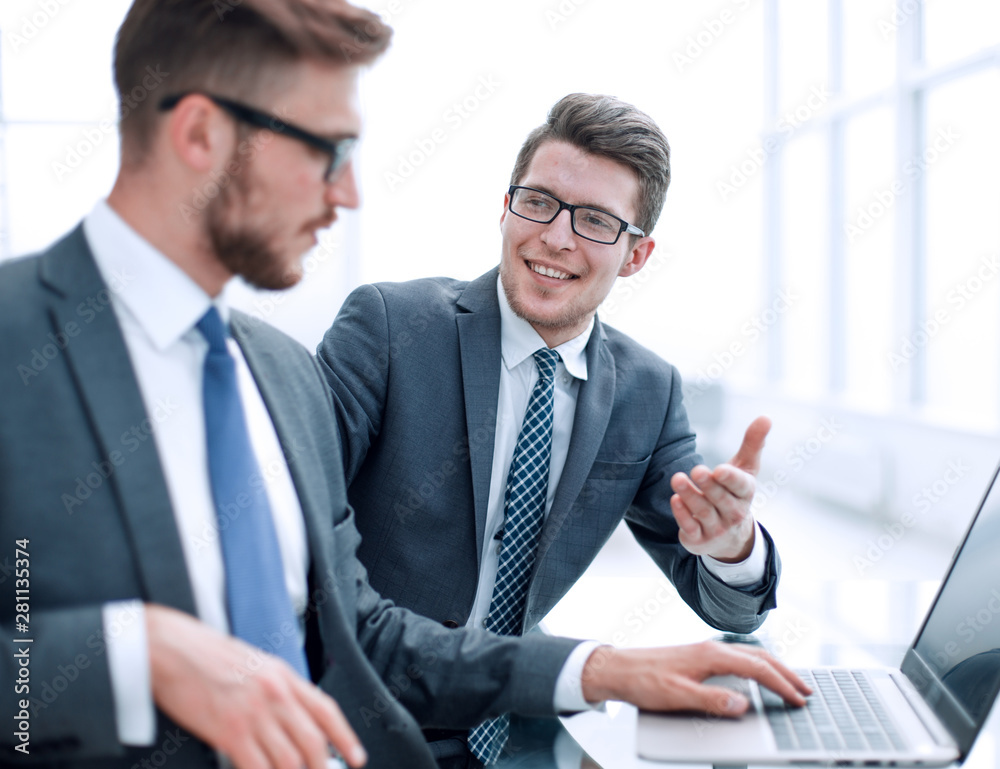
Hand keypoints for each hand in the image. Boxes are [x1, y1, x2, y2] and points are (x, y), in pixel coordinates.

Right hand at [146, 605, 366, 768]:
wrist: (171, 649)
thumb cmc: (207, 655)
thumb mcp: (254, 662)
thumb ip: (276, 688)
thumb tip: (292, 718)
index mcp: (284, 676)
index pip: (326, 710)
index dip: (345, 737)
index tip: (356, 758)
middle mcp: (276, 695)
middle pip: (313, 742)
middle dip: (322, 767)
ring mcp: (254, 714)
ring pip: (289, 761)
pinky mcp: (230, 732)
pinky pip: (257, 768)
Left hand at [580, 640, 810, 714]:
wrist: (618, 669)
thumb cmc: (644, 682)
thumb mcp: (677, 697)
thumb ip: (711, 701)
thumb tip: (744, 705)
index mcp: (711, 656)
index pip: (757, 668)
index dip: (781, 685)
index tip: (799, 701)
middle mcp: (711, 649)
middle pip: (759, 657)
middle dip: (786, 673)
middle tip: (807, 691)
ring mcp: (706, 652)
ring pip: (750, 655)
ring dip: (774, 668)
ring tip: (791, 683)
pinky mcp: (699, 658)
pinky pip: (738, 658)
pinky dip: (758, 666)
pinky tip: (758, 677)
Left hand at [670, 415, 770, 561]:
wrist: (730, 537)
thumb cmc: (735, 493)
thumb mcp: (745, 469)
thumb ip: (753, 444)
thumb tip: (766, 416)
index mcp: (745, 494)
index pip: (741, 486)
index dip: (731, 478)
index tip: (720, 469)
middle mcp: (734, 513)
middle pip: (720, 499)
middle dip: (708, 485)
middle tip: (696, 470)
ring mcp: (717, 529)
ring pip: (703, 512)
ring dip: (690, 496)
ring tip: (677, 478)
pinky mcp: (699, 540)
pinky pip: (691, 528)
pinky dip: (682, 515)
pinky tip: (675, 499)